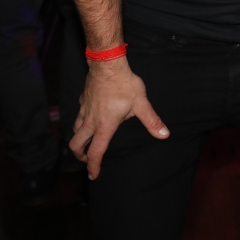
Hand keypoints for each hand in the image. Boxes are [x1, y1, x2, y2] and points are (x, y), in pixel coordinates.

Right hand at [70, 57, 168, 179]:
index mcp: (105, 125)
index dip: (94, 166)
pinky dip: (79, 122)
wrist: (107, 64)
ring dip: (78, 139)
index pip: (96, 152)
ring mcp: (84, 110)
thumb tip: (164, 135)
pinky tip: (87, 117)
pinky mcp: (83, 100)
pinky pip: (78, 115)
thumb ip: (152, 121)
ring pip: (75, 129)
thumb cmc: (124, 84)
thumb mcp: (141, 103)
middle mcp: (91, 120)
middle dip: (79, 155)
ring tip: (85, 142)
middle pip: (77, 144)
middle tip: (86, 160)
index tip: (93, 175)